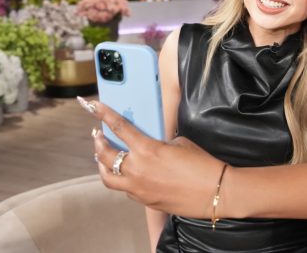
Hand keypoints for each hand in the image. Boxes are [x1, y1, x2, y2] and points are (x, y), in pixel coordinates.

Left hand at [77, 97, 226, 217]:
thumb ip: (159, 142)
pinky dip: (120, 178)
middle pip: (104, 153)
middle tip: (98, 135)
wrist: (213, 192)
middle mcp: (137, 169)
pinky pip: (123, 188)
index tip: (93, 106)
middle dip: (98, 141)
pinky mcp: (143, 200)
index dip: (104, 114)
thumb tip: (150, 146)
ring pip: (106, 176)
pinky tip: (125, 173)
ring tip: (101, 157)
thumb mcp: (179, 143)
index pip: (119, 127)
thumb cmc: (200, 164)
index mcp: (147, 149)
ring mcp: (137, 187)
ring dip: (100, 164)